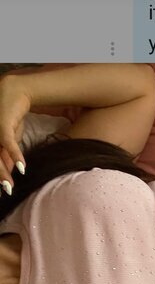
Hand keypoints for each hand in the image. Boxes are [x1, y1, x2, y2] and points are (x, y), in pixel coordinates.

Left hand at [0, 75, 28, 189]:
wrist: (15, 92)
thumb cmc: (11, 114)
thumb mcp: (11, 137)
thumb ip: (8, 152)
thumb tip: (11, 169)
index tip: (3, 189)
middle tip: (5, 191)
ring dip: (3, 173)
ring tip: (9, 186)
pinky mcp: (3, 126)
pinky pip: (8, 145)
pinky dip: (16, 156)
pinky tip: (22, 168)